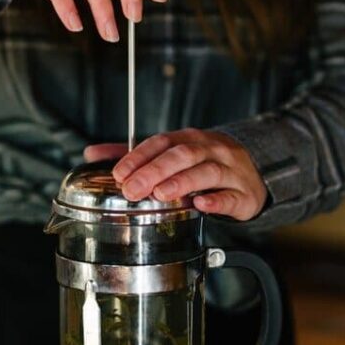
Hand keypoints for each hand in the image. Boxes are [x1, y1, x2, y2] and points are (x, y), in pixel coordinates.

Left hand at [84, 128, 267, 220]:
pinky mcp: (243, 194)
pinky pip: (231, 196)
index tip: (119, 173)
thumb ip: (133, 155)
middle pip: (182, 155)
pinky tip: (202, 205)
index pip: (161, 143)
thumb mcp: (172, 153)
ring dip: (183, 182)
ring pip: (206, 172)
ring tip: (161, 194)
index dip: (139, 157)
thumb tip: (92, 154)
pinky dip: (217, 200)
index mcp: (188, 139)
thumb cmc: (205, 163)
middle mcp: (209, 150)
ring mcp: (229, 170)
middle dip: (155, 171)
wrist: (252, 171)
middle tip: (133, 189)